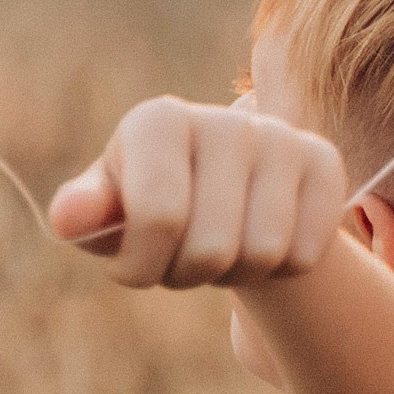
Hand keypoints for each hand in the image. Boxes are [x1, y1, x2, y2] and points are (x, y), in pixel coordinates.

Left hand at [46, 94, 354, 291]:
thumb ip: (83, 215)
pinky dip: (280, 271)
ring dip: (236, 275)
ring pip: (265, 253)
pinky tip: (261, 242)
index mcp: (158, 121)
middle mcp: (223, 118)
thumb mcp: (108, 213)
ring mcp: (279, 137)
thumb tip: (69, 218)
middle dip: (189, 275)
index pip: (158, 218)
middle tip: (182, 260)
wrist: (220, 188)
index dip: (143, 267)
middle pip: (213, 246)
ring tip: (220, 248)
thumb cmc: (147, 204)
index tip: (138, 266)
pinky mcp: (324, 162)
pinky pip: (306, 252)